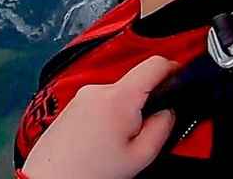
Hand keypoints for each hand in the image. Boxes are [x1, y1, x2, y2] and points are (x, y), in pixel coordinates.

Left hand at [22, 56, 177, 178]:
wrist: (50, 178)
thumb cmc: (91, 171)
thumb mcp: (140, 156)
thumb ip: (162, 128)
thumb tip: (169, 110)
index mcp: (119, 97)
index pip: (154, 64)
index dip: (174, 67)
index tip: (181, 76)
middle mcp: (99, 89)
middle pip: (136, 83)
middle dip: (147, 103)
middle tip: (144, 132)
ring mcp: (83, 95)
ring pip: (118, 95)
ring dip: (126, 112)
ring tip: (118, 143)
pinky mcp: (73, 104)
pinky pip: (101, 102)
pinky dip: (109, 116)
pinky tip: (103, 141)